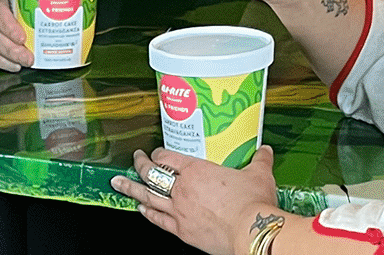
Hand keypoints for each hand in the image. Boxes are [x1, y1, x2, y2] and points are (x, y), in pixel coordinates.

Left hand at [111, 146, 285, 254]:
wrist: (251, 232)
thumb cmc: (253, 203)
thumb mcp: (259, 175)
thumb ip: (259, 161)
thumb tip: (265, 151)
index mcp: (197, 170)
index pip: (168, 157)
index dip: (158, 153)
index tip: (156, 153)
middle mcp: (183, 189)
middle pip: (152, 174)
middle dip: (139, 166)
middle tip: (134, 160)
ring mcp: (179, 210)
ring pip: (148, 197)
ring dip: (132, 189)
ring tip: (118, 183)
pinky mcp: (182, 230)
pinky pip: (158, 220)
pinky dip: (148, 214)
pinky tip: (141, 210)